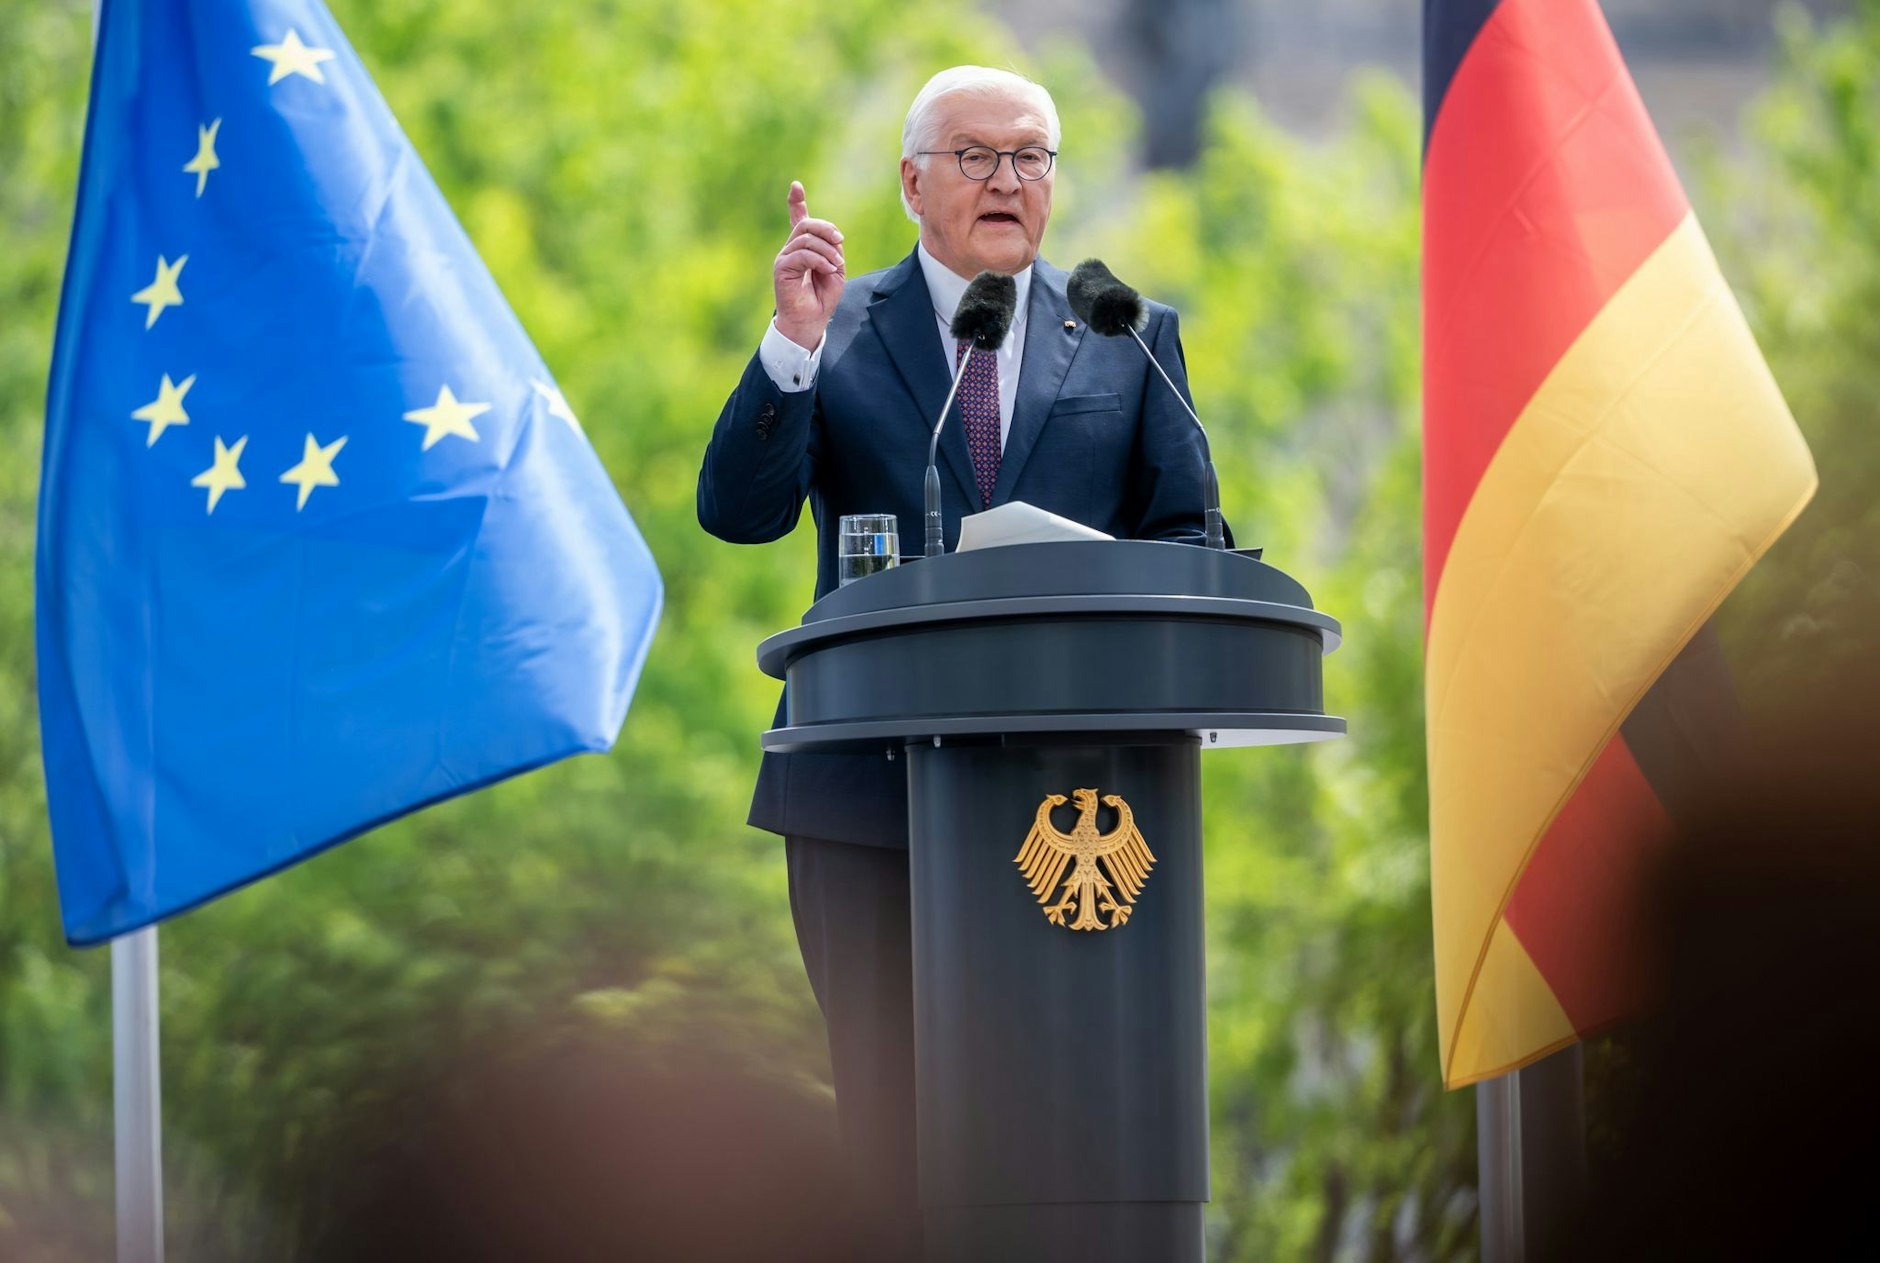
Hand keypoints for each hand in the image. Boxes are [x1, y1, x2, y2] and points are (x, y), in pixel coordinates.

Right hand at [773, 181, 844, 350]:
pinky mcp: (782, 268)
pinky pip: (803, 254)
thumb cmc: (822, 298)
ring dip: (827, 249)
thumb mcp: (834, 269)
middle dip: (826, 228)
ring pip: (806, 238)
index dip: (796, 202)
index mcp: (803, 248)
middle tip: (840, 241)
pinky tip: (829, 269)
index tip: (796, 186)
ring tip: (836, 265)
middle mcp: (791, 250)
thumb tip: (830, 238)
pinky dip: (820, 259)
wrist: (810, 321)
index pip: (797, 220)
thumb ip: (833, 250)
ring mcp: (784, 258)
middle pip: (806, 224)